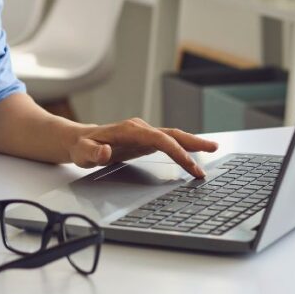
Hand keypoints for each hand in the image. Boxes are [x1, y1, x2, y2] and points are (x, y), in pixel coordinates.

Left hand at [64, 117, 218, 178]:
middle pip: (171, 133)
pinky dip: (183, 146)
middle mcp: (140, 128)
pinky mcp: (145, 140)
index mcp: (130, 130)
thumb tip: (105, 151)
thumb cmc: (82, 147)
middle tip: (214, 149)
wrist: (80, 141)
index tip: (189, 164)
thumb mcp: (83, 153)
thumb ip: (93, 152)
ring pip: (172, 136)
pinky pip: (168, 141)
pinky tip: (193, 152)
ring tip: (212, 148)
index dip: (176, 150)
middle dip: (193, 142)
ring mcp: (144, 133)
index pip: (159, 139)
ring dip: (192, 143)